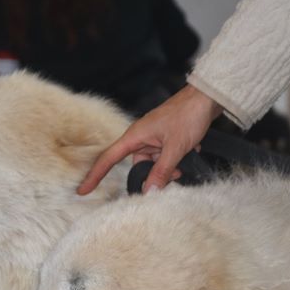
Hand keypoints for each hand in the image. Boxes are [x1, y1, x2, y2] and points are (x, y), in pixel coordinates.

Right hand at [77, 85, 222, 194]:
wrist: (207, 98)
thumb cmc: (188, 115)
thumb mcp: (175, 148)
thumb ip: (162, 171)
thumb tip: (149, 192)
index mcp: (135, 136)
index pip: (108, 159)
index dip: (95, 176)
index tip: (83, 190)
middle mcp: (141, 137)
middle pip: (138, 166)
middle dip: (154, 175)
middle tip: (172, 177)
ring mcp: (154, 138)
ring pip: (154, 164)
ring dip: (168, 168)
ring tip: (184, 162)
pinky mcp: (165, 139)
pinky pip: (164, 158)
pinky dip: (175, 160)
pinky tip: (189, 152)